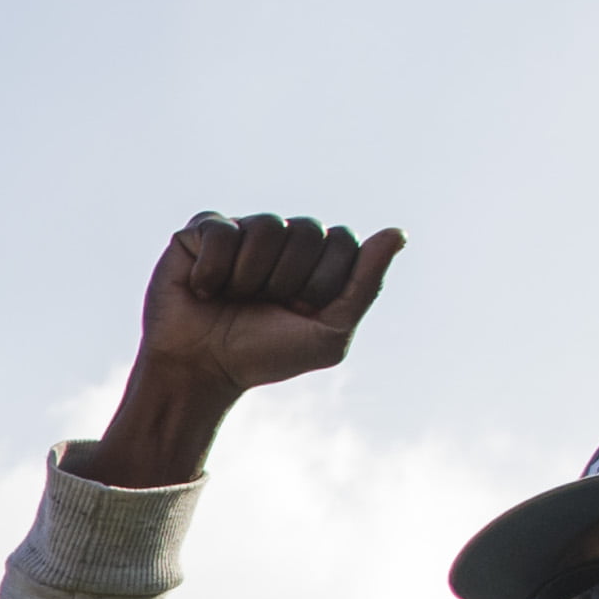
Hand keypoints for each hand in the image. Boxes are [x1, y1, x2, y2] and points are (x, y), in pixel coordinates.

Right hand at [69, 211, 405, 496]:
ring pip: (266, 226)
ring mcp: (244, 230)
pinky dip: (214, 269)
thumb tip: (397, 232)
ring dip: (250, 276)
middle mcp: (283, 237)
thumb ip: (365, 285)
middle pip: (308, 229)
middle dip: (287, 279)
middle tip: (263, 305)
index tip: (299, 312)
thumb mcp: (329, 333)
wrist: (200, 372)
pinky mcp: (202, 231)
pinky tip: (203, 289)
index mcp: (316, 257)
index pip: (343, 241)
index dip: (322, 283)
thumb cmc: (264, 355)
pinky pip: (222, 231)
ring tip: (231, 297)